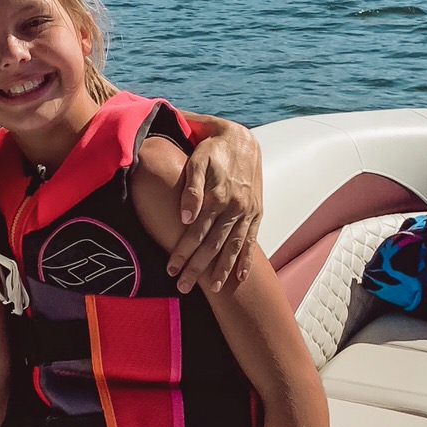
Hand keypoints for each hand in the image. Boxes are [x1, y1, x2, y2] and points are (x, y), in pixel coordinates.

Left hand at [168, 125, 262, 293]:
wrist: (242, 137)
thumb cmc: (212, 148)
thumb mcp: (198, 160)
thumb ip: (192, 188)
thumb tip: (185, 217)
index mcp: (218, 196)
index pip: (196, 232)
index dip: (183, 252)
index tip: (170, 269)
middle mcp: (235, 207)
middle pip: (213, 245)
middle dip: (198, 268)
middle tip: (183, 287)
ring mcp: (247, 212)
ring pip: (233, 247)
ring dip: (222, 270)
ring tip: (212, 288)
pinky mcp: (256, 212)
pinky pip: (252, 240)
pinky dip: (247, 259)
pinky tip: (242, 277)